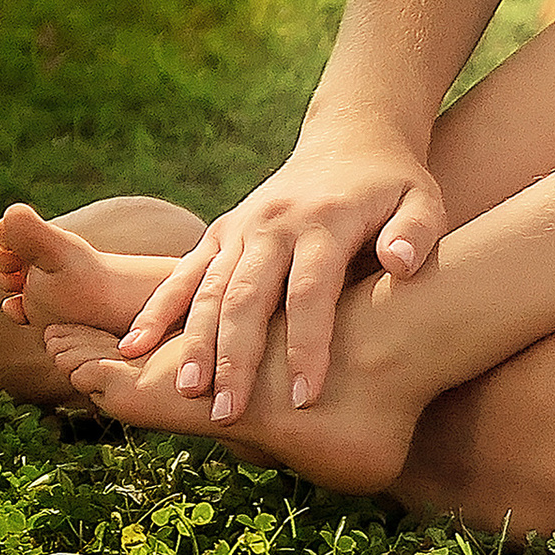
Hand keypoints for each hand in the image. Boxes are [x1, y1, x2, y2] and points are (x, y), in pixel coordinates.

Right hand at [110, 130, 446, 423]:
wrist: (351, 139)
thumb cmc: (394, 186)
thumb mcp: (422, 200)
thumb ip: (416, 232)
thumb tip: (400, 263)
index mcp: (324, 222)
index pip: (310, 291)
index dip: (306, 345)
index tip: (304, 396)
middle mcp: (275, 224)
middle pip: (248, 296)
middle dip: (237, 358)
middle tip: (229, 415)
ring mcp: (242, 227)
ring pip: (211, 290)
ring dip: (196, 342)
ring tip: (187, 396)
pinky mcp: (222, 232)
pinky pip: (184, 274)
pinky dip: (157, 310)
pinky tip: (132, 350)